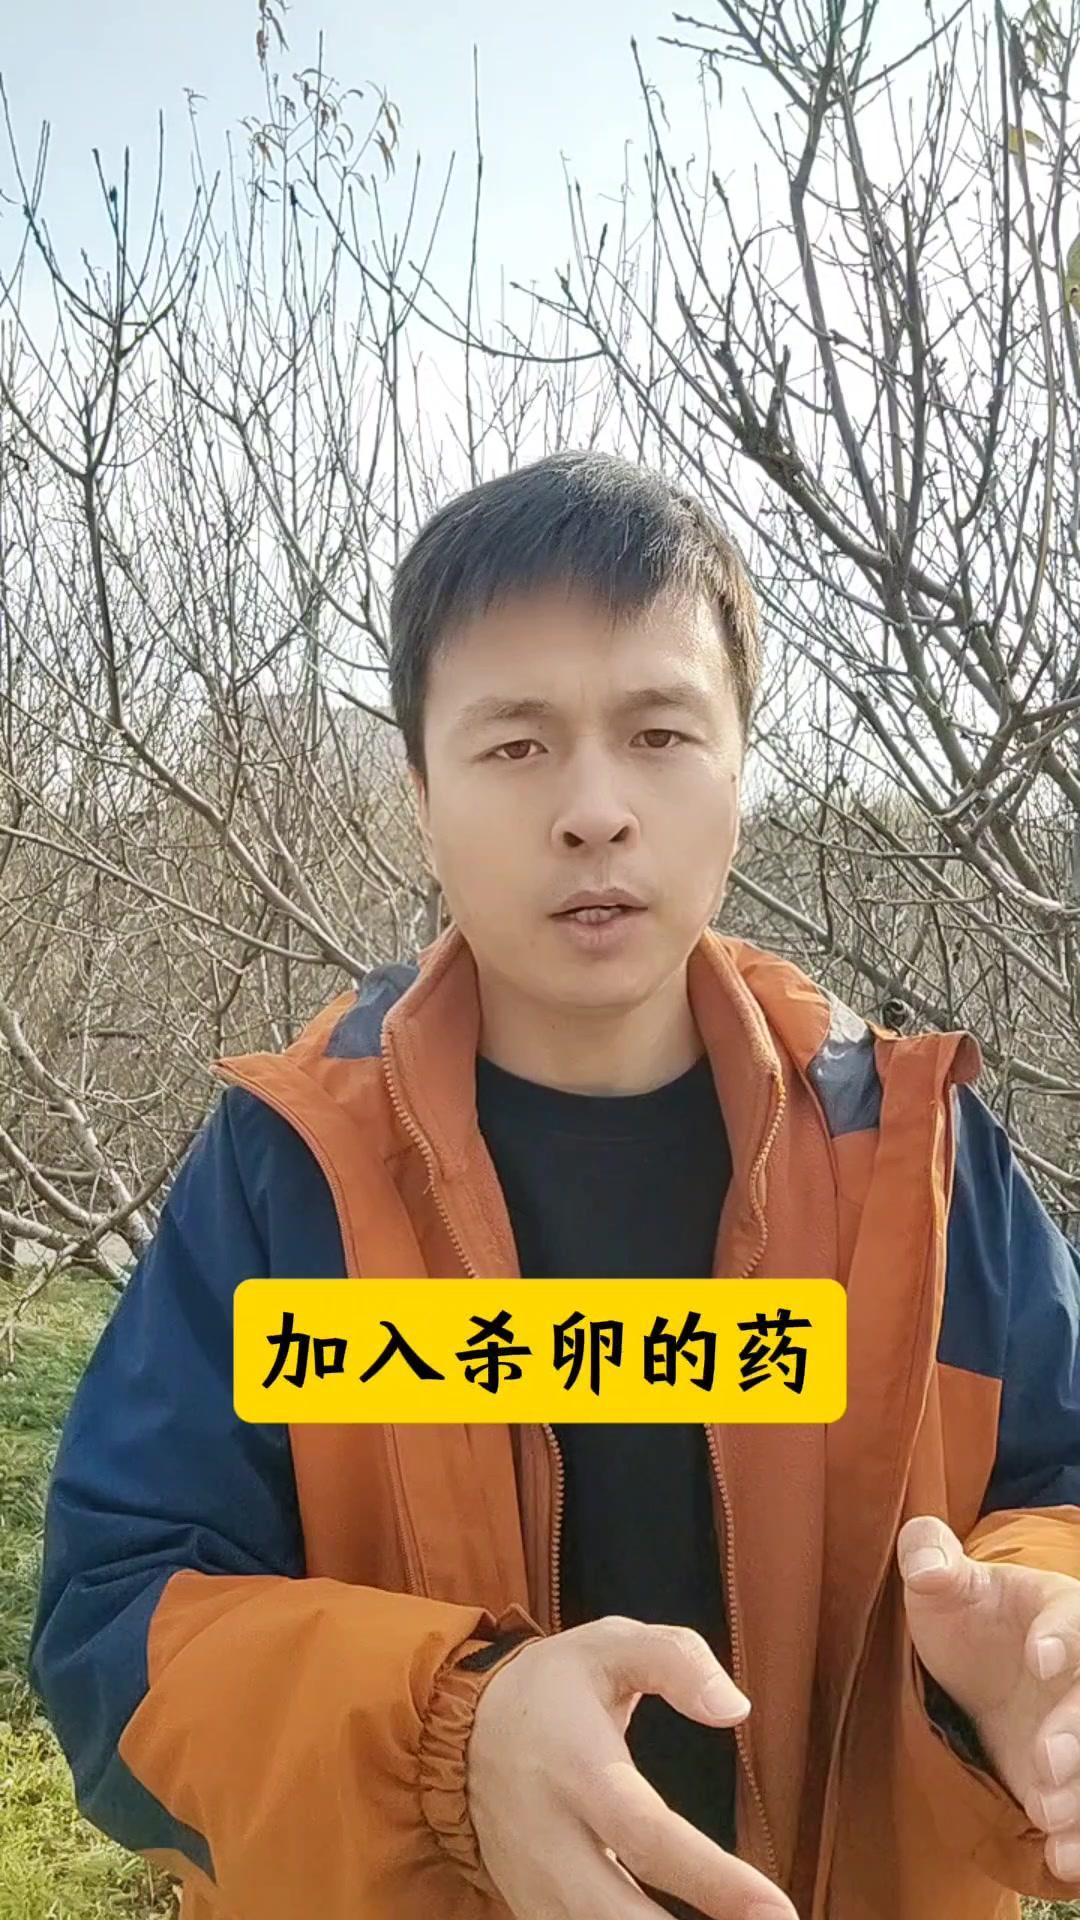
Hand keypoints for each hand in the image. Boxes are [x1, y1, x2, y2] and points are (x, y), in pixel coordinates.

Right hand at [467, 1614, 797, 1919]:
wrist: (462, 1726)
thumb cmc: (554, 1684)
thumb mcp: (612, 1644)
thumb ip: (678, 1661)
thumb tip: (736, 1708)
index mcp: (577, 1767)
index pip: (647, 1835)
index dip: (713, 1880)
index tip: (778, 1911)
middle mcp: (550, 1836)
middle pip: (618, 1915)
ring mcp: (534, 1883)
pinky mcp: (530, 1909)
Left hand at [899, 1514, 1079, 1884]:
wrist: (980, 1670)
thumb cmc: (966, 1616)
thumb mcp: (940, 1585)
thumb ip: (929, 1559)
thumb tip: (922, 1559)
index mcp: (1060, 1613)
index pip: (1076, 1619)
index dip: (1066, 1638)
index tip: (1040, 1658)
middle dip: (1077, 1732)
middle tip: (1046, 1761)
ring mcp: (1078, 1728)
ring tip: (1047, 1815)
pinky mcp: (1072, 1779)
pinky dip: (1079, 1834)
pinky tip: (1060, 1857)